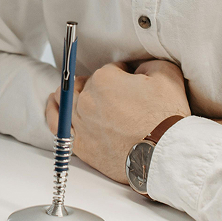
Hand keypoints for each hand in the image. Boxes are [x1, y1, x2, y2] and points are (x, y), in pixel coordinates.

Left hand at [48, 60, 189, 183]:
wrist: (167, 157)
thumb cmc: (167, 118)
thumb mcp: (166, 76)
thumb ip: (147, 63)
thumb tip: (137, 67)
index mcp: (104, 79)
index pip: (109, 70)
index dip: (123, 75)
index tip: (132, 85)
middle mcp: (87, 98)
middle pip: (87, 84)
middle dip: (99, 84)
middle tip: (114, 94)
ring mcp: (80, 121)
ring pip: (67, 99)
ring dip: (73, 93)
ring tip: (79, 93)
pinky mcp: (79, 143)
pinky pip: (57, 123)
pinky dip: (54, 111)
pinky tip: (54, 104)